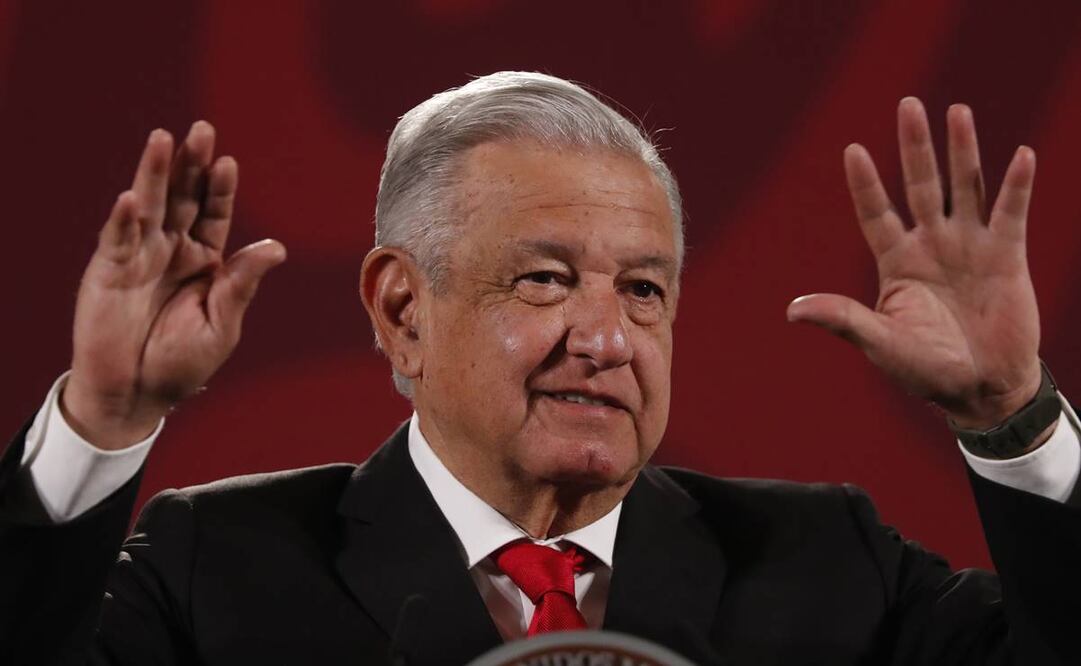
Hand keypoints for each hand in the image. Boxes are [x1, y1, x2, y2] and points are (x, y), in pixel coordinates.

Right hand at [63, 122, 285, 449]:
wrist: (136, 394)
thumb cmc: (181, 363)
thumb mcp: (221, 324)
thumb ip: (242, 284)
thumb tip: (276, 247)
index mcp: (204, 261)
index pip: (214, 214)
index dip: (220, 189)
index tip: (228, 162)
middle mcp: (171, 250)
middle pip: (182, 198)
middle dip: (190, 165)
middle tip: (201, 130)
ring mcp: (138, 257)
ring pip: (148, 206)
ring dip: (154, 173)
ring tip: (162, 140)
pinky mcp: (108, 272)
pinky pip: (116, 240)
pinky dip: (123, 219)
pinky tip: (131, 198)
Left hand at [786, 98, 1040, 429]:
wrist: (981, 388)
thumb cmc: (925, 369)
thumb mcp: (880, 343)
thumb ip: (843, 319)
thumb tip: (792, 310)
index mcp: (896, 262)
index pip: (876, 212)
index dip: (866, 183)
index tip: (852, 149)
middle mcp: (931, 245)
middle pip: (920, 184)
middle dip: (914, 146)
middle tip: (908, 103)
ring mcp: (969, 246)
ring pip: (964, 187)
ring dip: (962, 151)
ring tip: (957, 111)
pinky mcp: (1007, 256)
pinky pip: (1011, 213)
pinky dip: (1016, 185)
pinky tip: (1020, 154)